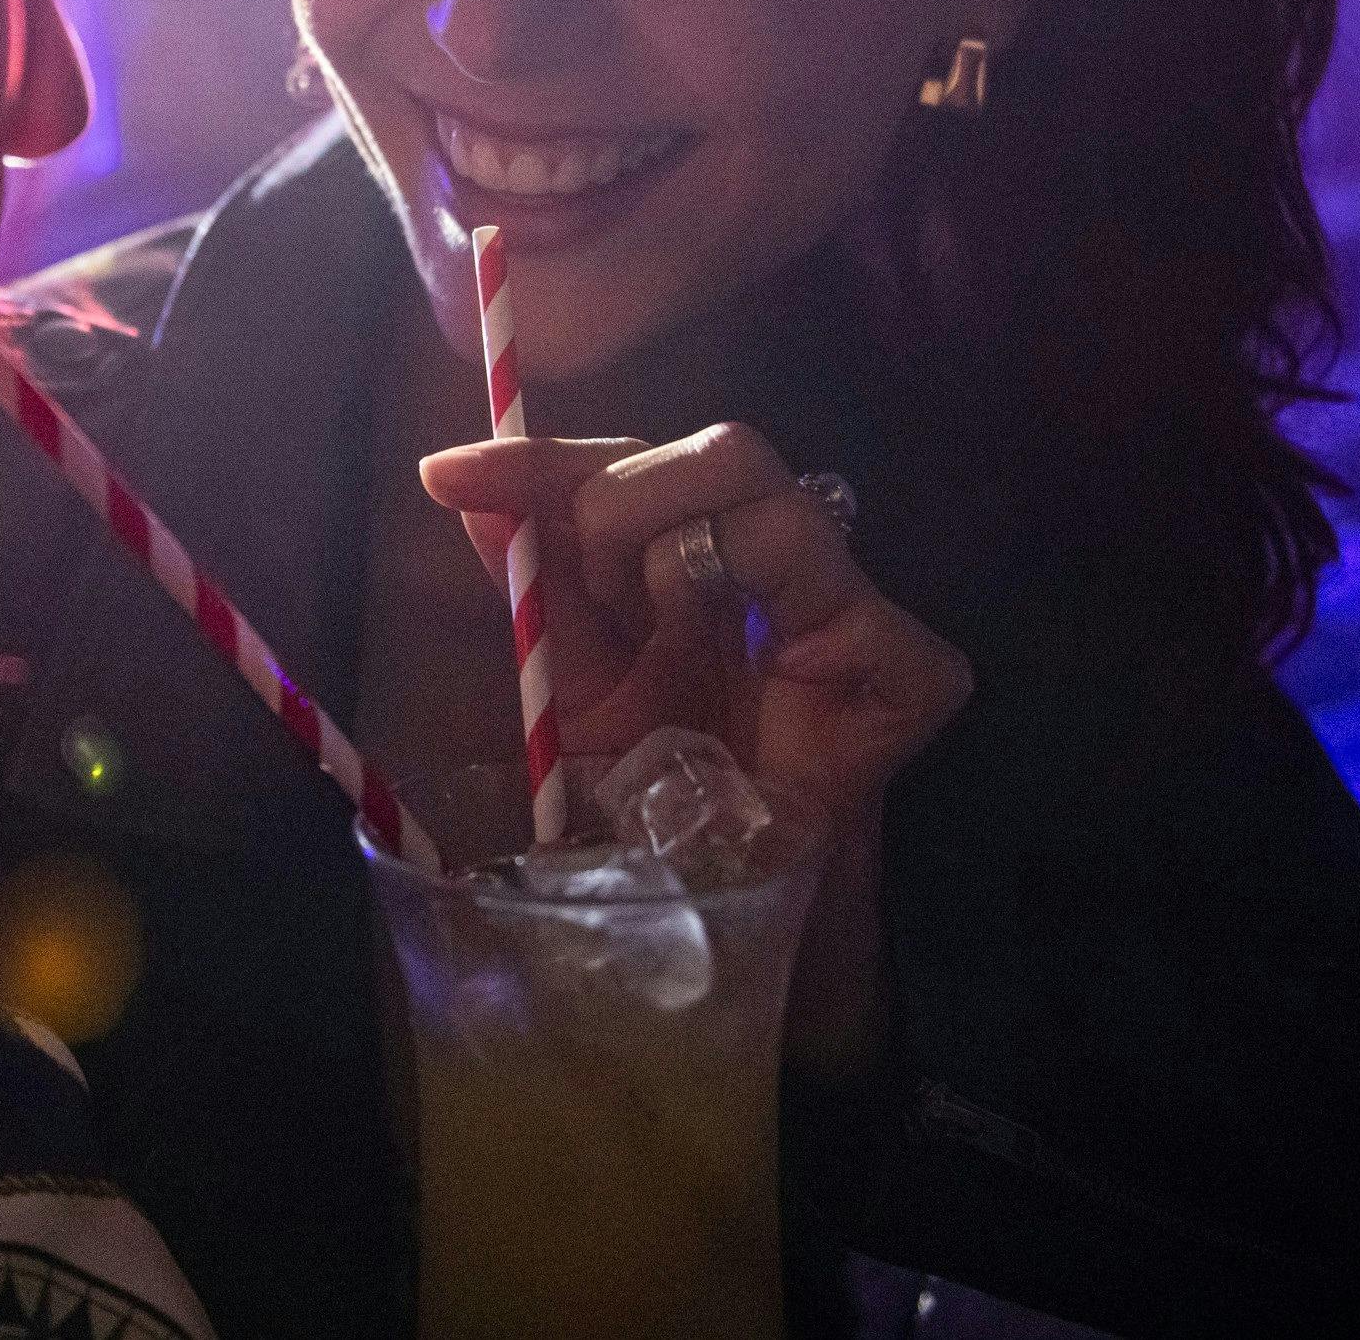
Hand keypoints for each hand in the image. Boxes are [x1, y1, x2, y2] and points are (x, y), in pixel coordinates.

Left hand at [419, 423, 973, 1072]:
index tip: (448, 473)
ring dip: (691, 565)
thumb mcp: (571, 686)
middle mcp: (777, 562)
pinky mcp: (911, 675)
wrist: (724, 908)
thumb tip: (462, 487)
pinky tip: (770, 685)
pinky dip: (801, 639)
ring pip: (784, 509)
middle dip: (624, 505)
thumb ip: (535, 585)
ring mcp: (851, 612)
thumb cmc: (657, 793)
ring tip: (665, 646)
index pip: (633, 462)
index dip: (543, 459)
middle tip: (594, 596)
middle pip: (723, 451)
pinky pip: (867, 617)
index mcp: (696, 550)